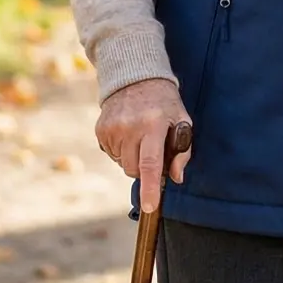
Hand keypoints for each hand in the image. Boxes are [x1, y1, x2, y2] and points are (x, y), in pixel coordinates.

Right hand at [96, 77, 191, 212]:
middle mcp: (130, 126)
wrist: (136, 77)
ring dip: (133, 159)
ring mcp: (113, 128)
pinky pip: (112, 155)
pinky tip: (128, 133)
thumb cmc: (164, 103)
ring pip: (122, 164)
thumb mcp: (182, 120)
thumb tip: (176, 178)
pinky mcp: (101, 130)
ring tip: (141, 137)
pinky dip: (121, 151)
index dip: (150, 188)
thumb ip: (182, 151)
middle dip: (145, 168)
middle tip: (153, 148)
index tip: (149, 206)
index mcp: (154, 124)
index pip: (151, 163)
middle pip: (134, 169)